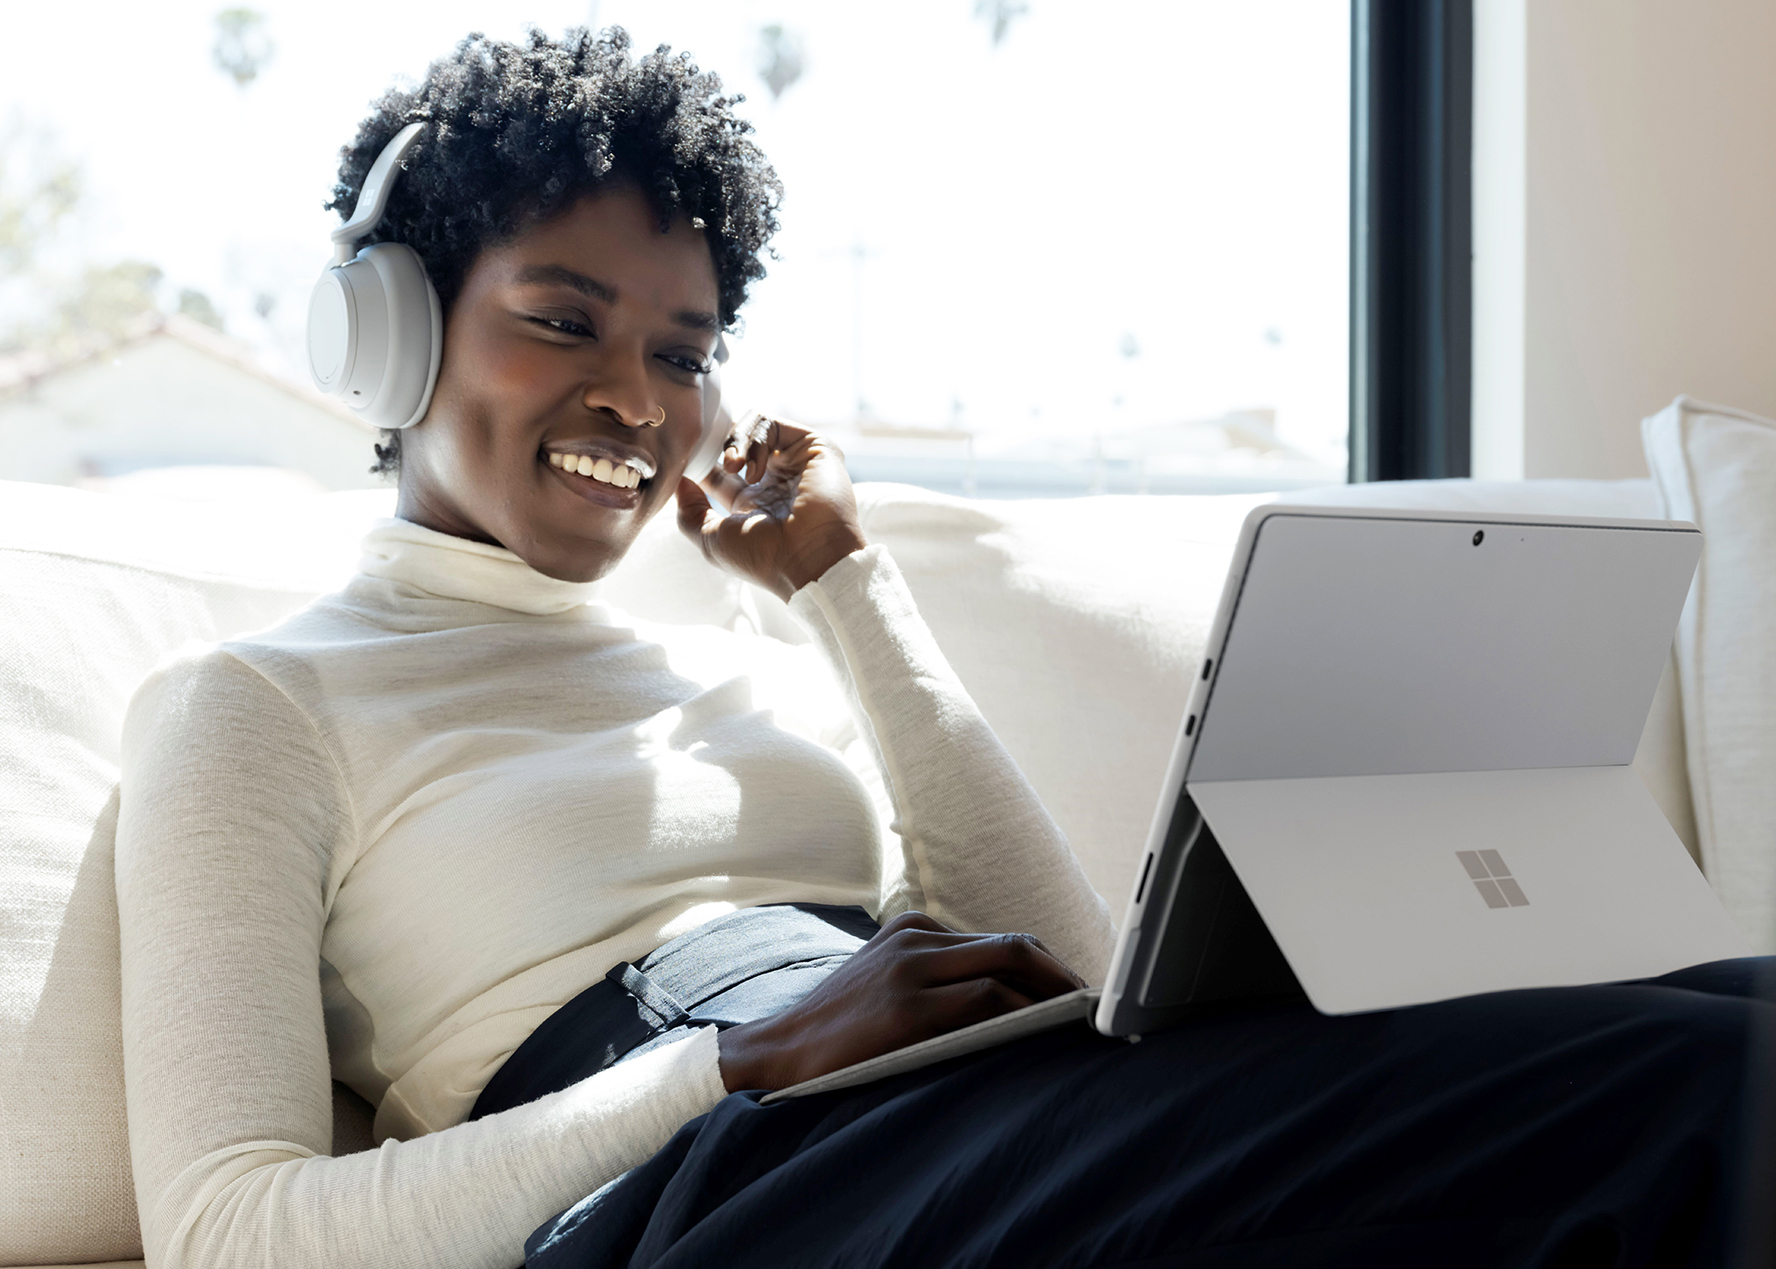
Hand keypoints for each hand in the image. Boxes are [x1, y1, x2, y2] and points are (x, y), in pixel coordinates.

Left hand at [674, 412, 868, 600]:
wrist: (806, 559)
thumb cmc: (762, 558)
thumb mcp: (710, 538)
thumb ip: (689, 510)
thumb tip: (680, 480)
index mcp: (753, 503)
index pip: (720, 469)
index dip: (700, 461)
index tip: (685, 462)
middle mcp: (775, 480)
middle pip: (736, 442)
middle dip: (717, 447)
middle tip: (711, 463)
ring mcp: (794, 462)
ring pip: (752, 427)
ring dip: (735, 443)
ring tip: (733, 467)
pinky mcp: (812, 447)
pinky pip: (771, 423)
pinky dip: (754, 441)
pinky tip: (755, 471)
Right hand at [715, 911, 1087, 1092]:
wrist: (777, 1050)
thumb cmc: (839, 1030)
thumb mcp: (888, 983)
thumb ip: (938, 978)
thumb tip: (1011, 1002)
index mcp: (915, 928)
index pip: (1001, 941)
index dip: (1048, 969)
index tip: (1078, 995)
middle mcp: (916, 938)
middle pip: (1015, 946)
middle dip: (1064, 979)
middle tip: (1096, 1010)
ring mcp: (910, 968)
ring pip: (1007, 968)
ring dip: (1052, 998)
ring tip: (1081, 1025)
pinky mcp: (905, 1006)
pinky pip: (983, 1003)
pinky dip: (1021, 1017)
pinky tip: (1042, 1036)